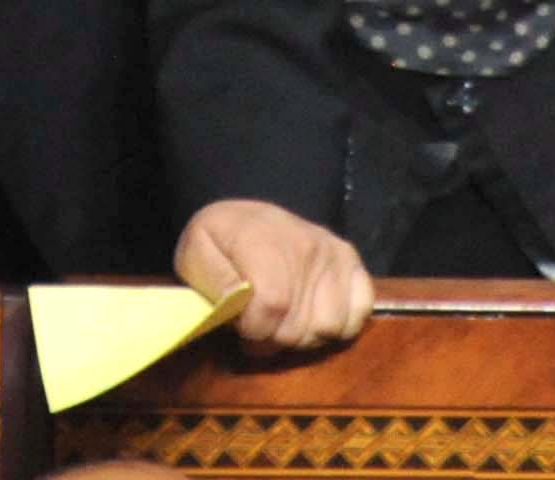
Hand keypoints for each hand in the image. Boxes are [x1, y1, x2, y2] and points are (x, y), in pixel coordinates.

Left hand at [175, 197, 371, 354]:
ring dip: (304, 336)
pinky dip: (339, 325)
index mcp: (264, 241)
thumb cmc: (221, 241)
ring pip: (329, 327)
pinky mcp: (351, 261)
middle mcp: (307, 245)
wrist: (249, 216)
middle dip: (273, 339)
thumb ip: (213, 279)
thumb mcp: (196, 252)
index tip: (242, 330)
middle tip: (260, 326)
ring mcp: (334, 253)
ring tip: (285, 321)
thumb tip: (237, 302)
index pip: (272, 306)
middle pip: (298, 326)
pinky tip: (314, 315)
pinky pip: (359, 313)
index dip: (254, 332)